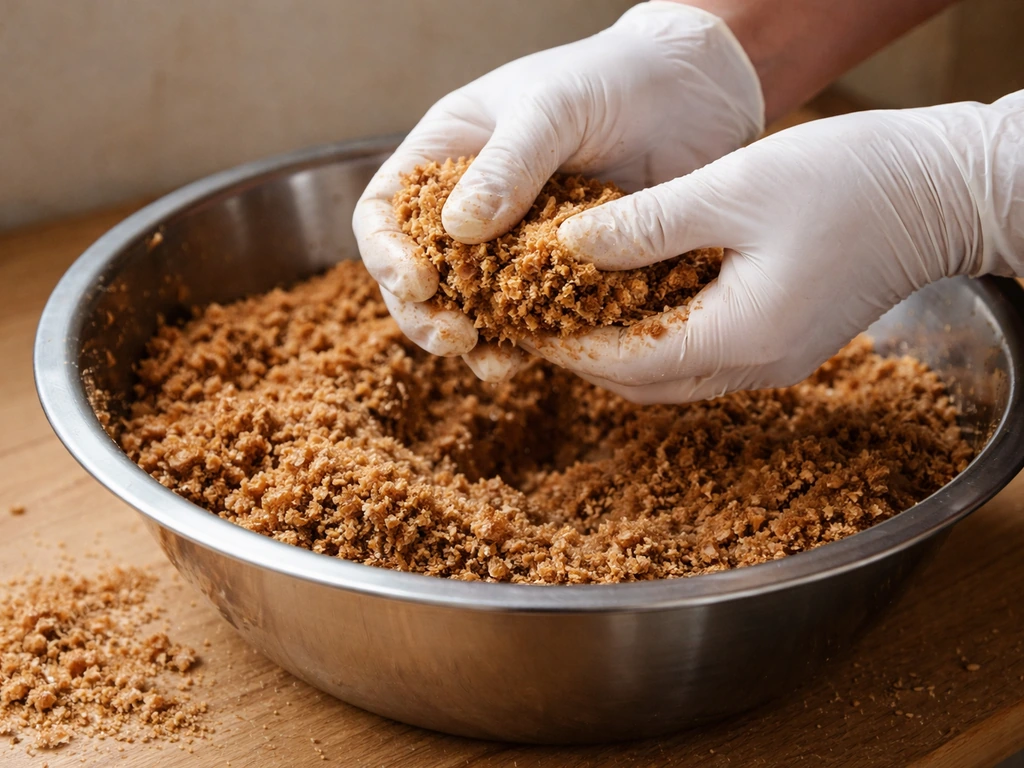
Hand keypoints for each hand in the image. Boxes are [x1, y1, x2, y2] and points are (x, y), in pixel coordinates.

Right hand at [352, 1, 763, 380]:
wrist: (695, 94)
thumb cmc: (614, 77)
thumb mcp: (552, 107)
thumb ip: (508, 164)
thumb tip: (458, 229)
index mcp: (448, 155)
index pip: (385, 212)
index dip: (387, 254)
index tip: (418, 283)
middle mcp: (474, 207)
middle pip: (422, 275)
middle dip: (426, 315)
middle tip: (455, 339)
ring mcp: (518, 247)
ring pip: (475, 308)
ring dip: (477, 341)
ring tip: (495, 364)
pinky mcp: (565, 276)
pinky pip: (537, 318)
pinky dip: (534, 341)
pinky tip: (541, 357)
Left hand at [528, 93, 1023, 402]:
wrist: (947, 191)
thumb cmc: (850, 180)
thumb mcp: (732, 190)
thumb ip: (647, 225)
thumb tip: (572, 245)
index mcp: (741, 337)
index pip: (628, 365)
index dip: (570, 349)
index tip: (525, 327)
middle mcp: (757, 366)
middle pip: (647, 385)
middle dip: (588, 360)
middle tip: (539, 324)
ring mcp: (776, 361)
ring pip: (675, 378)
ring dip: (623, 355)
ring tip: (576, 316)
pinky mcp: (787, 342)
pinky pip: (706, 360)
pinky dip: (662, 342)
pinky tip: (638, 306)